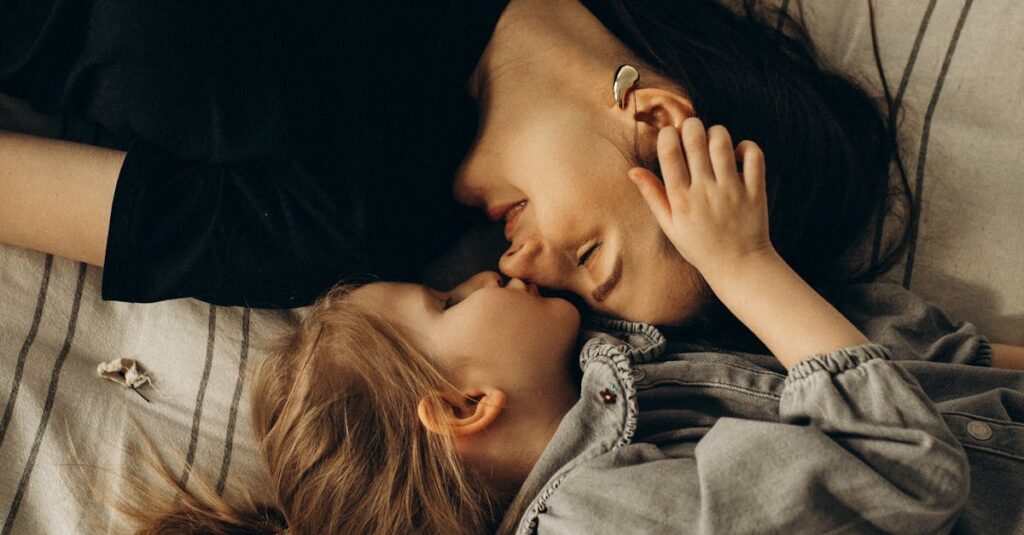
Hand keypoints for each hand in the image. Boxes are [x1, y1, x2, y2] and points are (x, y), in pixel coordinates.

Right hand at [628, 118, 773, 278]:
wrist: (739, 266)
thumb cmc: (700, 246)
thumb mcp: (669, 226)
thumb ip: (653, 196)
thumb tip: (633, 170)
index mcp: (681, 200)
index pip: (670, 152)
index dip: (668, 135)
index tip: (670, 136)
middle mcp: (705, 192)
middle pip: (695, 138)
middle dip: (691, 125)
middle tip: (692, 132)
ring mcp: (732, 190)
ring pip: (723, 141)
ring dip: (716, 134)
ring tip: (713, 144)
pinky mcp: (755, 190)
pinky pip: (753, 154)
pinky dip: (746, 147)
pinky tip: (737, 155)